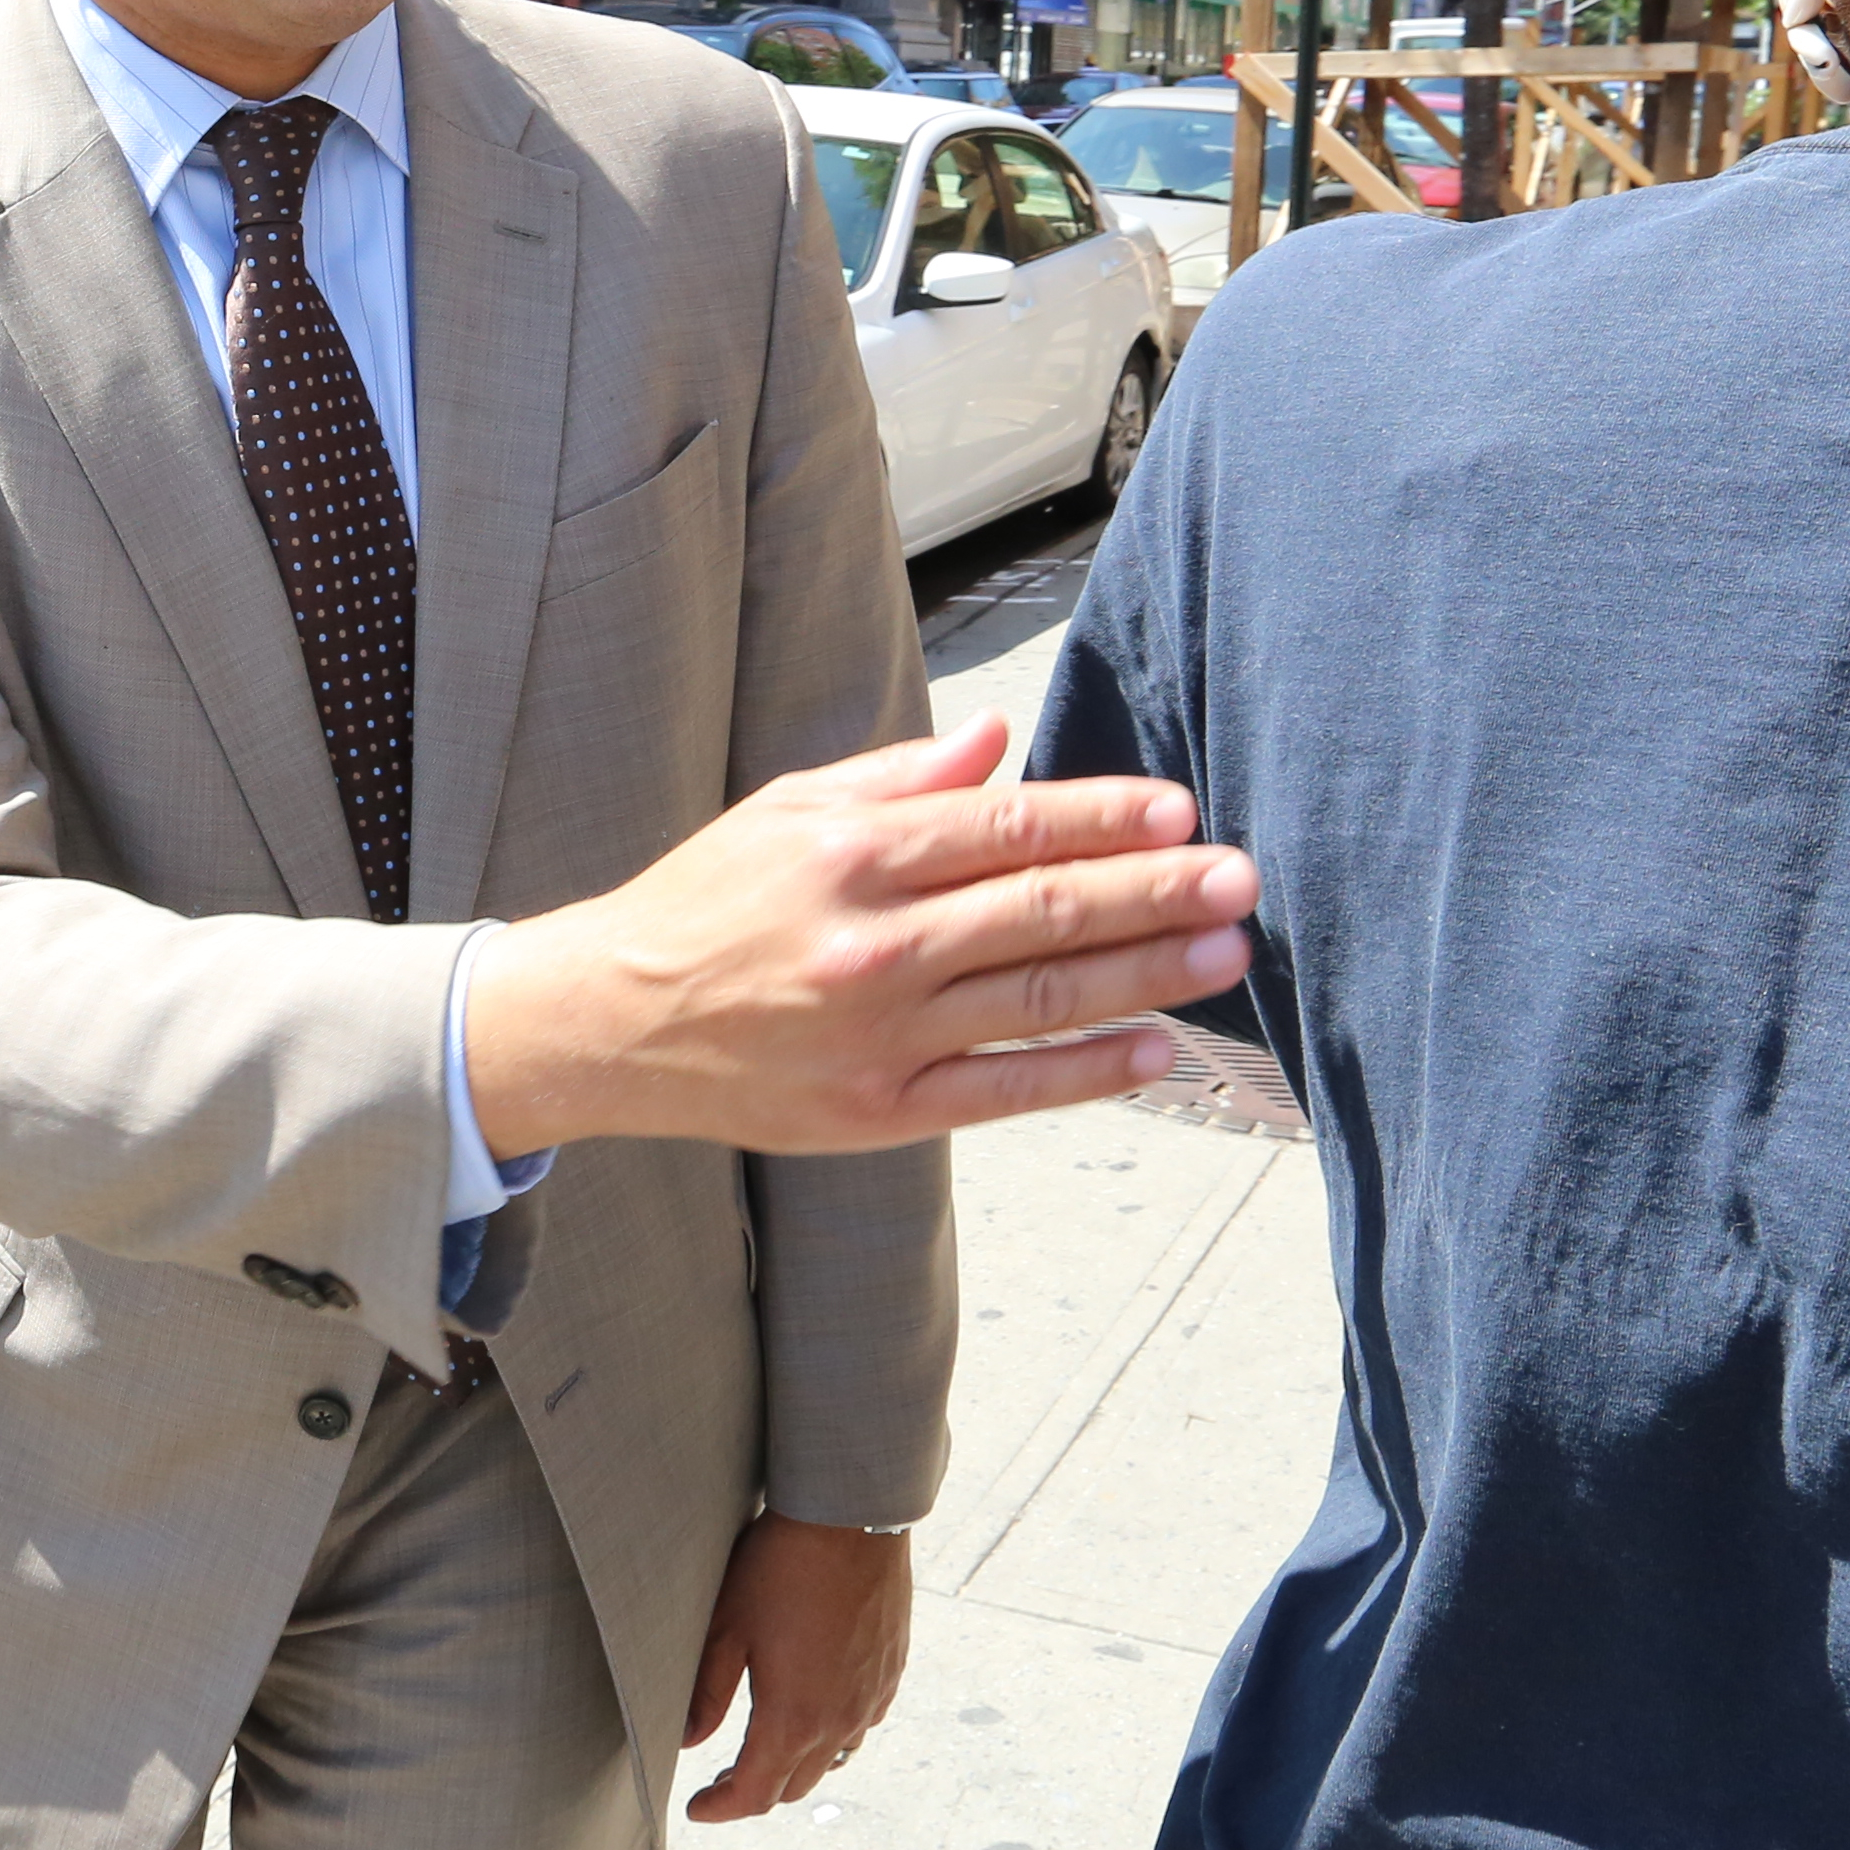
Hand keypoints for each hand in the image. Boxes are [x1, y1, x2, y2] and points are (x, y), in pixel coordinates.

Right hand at [464, 717, 1252, 1156]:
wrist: (609, 1023)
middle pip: (1044, 909)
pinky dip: (1088, 1071)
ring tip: (1228, 951)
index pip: (1009, 825)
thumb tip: (1001, 739)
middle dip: (1156, 891)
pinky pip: (1005, 1089)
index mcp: (853, 852)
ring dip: (1148, 974)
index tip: (1180, 811)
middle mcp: (875, 941)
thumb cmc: (705, 905)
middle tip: (1240, 876)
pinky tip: (1157, 1051)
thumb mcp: (785, 810)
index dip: (1105, 817)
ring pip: (1041, 998)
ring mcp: (881, 1033)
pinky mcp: (880, 1110)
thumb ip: (899, 775)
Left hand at [684, 1516, 909, 1822]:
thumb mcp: (726, 1628)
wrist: (852, 1519)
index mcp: (794, 1719)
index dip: (722, 1808)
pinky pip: (860, 1725)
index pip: (755, 1793)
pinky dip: (831, 1734)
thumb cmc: (780, 1568)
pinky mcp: (891, 1673)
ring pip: (832, 1758)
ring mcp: (872, 1698)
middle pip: (794, 1785)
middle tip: (721, 1782)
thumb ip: (706, 1694)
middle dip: (755, 1791)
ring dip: (795, 1765)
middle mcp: (840, 1720)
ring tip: (764, 1750)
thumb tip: (687, 1740)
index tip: (697, 1807)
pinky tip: (813, 1711)